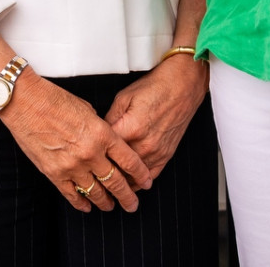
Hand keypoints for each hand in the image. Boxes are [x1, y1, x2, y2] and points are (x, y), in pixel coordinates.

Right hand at [0, 73, 151, 212]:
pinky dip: (81, 203)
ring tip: (111, 206)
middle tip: (133, 204)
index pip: (129, 161)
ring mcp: (72, 165)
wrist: (25, 101)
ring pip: (96, 192)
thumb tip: (105, 142)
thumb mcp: (86, 109)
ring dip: (106, 202)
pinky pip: (72, 194)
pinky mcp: (54, 172)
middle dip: (127, 196)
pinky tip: (87, 207)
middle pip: (116, 182)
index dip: (140, 174)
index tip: (146, 182)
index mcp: (102, 134)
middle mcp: (91, 153)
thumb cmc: (54, 99)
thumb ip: (99, 129)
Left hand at [105, 56, 208, 177]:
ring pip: (133, 177)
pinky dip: (138, 181)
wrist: (182, 87)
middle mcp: (144, 145)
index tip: (87, 153)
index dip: (94, 151)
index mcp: (130, 128)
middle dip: (105, 168)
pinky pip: (149, 177)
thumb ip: (109, 118)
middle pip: (118, 166)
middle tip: (93, 170)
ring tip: (108, 179)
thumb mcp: (124, 97)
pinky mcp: (166, 156)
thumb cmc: (154, 88)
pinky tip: (128, 181)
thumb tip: (100, 133)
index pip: (105, 149)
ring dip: (121, 179)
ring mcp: (156, 153)